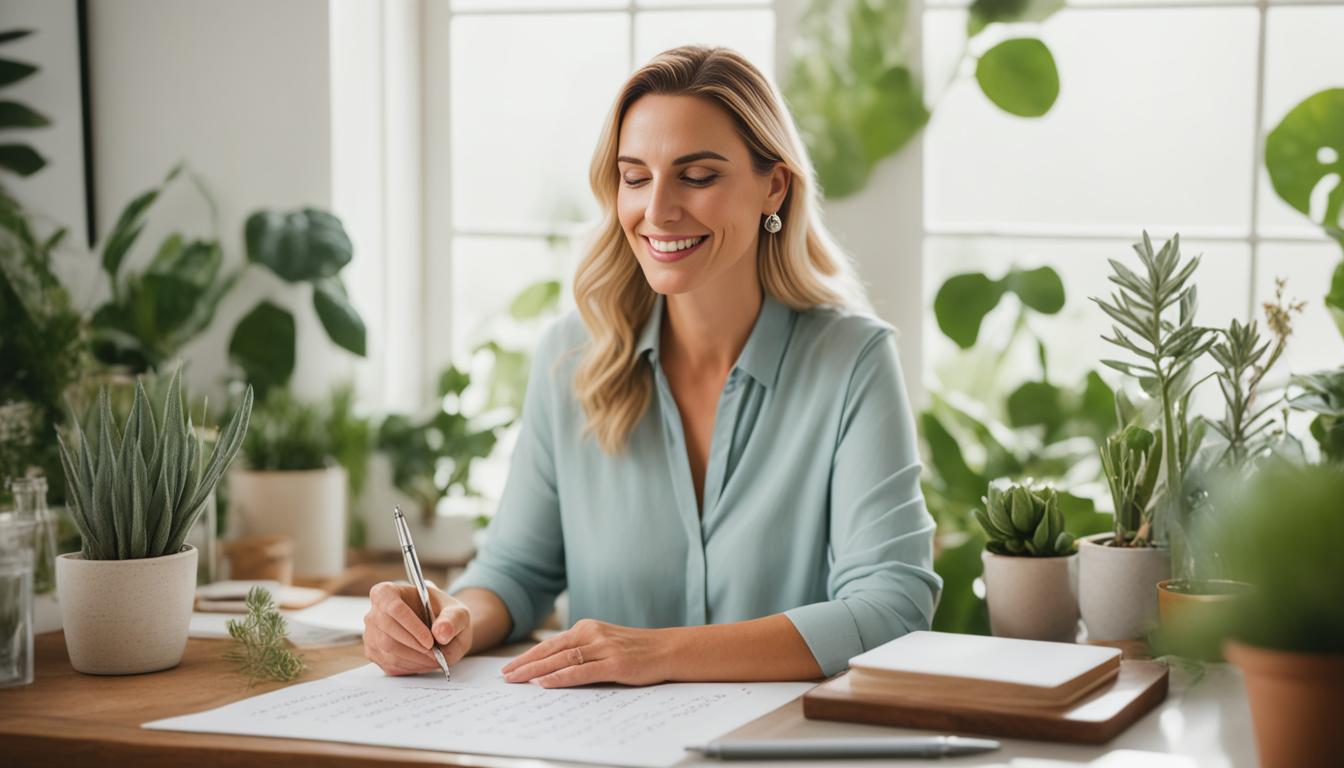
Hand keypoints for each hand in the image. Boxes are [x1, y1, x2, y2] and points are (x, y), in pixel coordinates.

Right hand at [363, 581, 471, 675]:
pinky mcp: (374, 653)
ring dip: (415, 659)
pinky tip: (425, 662)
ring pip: (388, 651)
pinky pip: (390, 665)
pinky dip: (411, 667)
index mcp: (388, 592)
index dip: (411, 626)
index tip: (430, 641)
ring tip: (435, 659)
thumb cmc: (445, 615)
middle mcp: (374, 612)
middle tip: (437, 654)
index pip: (393, 608)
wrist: (441, 629)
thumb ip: (452, 619)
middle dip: (415, 647)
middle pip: (389, 634)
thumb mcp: (457, 612)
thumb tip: (441, 633)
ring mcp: (371, 634)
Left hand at [500, 619, 672, 687]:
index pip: (551, 643)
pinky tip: (544, 683)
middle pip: (551, 650)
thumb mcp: (605, 642)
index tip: (510, 667)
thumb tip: (553, 665)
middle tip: (505, 676)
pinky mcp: (615, 664)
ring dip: (536, 671)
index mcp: (587, 627)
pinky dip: (560, 677)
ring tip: (517, 680)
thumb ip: (583, 649)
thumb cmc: (636, 649)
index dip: (528, 655)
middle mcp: (592, 634)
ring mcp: (603, 648)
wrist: (668, 649)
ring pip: (562, 660)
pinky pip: (581, 672)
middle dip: (525, 664)